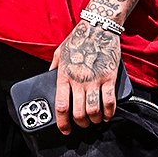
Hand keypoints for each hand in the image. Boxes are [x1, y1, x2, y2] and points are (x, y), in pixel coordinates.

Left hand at [51, 19, 120, 133]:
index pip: (61, 106)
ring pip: (94, 111)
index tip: (66, 130)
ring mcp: (95, 79)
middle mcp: (79, 80)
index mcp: (64, 76)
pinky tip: (107, 114)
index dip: (63, 123)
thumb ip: (53, 68)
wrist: (98, 27)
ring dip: (94, 120)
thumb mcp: (59, 52)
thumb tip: (48, 80)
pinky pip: (109, 101)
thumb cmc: (78, 39)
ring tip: (95, 120)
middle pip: (79, 113)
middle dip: (81, 123)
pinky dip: (109, 112)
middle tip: (83, 123)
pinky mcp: (109, 77)